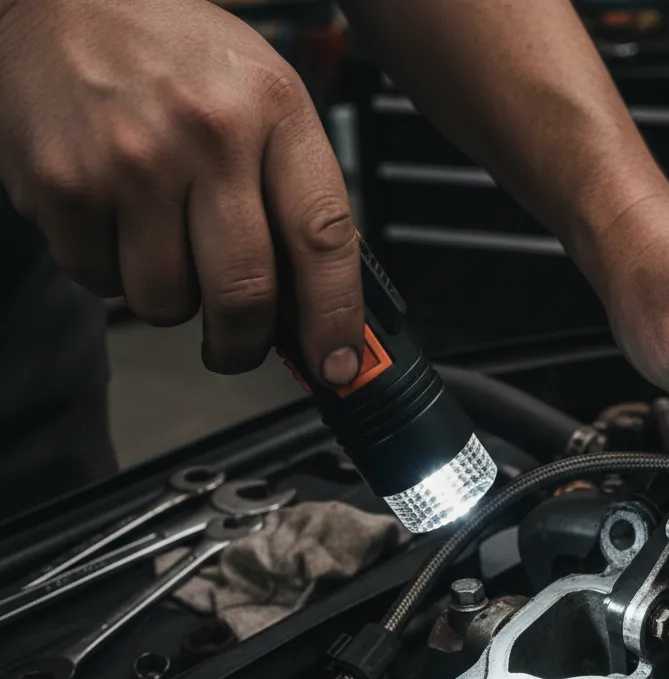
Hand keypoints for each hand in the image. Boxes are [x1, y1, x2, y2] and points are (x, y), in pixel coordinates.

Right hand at [0, 0, 362, 384]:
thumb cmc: (175, 55)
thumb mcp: (264, 98)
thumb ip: (295, 194)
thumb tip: (313, 304)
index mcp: (273, 110)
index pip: (323, 239)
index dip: (335, 319)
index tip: (339, 367)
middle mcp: (206, 133)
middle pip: (245, 295)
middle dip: (244, 343)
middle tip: (238, 346)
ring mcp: (131, 161)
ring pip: (168, 303)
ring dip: (172, 300)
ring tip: (165, 247)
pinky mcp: (64, 184)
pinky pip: (102, 283)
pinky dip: (112, 273)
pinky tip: (116, 224)